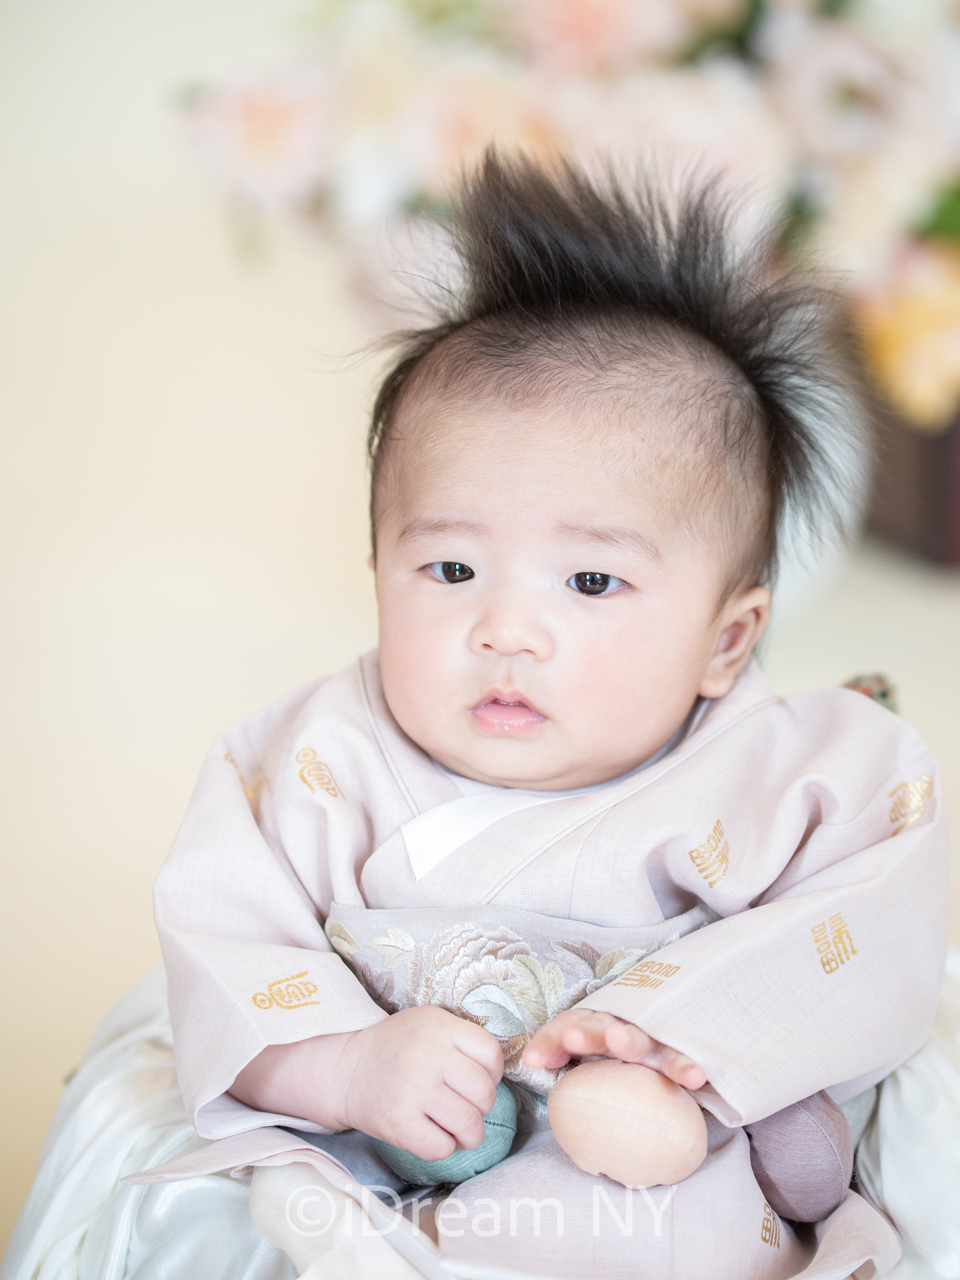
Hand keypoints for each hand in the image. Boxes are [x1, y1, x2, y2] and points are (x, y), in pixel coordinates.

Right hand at [335, 1006, 503, 1159]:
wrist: (346, 1071)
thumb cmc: (398, 1049)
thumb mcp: (430, 1024)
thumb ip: (463, 1039)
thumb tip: (501, 1071)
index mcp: (439, 1026)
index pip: (492, 1054)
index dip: (493, 1074)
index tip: (478, 1079)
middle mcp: (428, 1055)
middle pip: (484, 1093)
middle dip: (482, 1106)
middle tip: (466, 1105)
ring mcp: (413, 1090)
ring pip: (469, 1124)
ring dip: (468, 1133)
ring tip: (455, 1127)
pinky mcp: (399, 1123)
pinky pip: (443, 1148)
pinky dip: (443, 1147)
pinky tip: (431, 1134)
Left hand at [522, 1008, 706, 1088]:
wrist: (676, 1039)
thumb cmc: (621, 1065)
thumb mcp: (594, 1063)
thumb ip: (569, 1069)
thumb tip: (536, 1071)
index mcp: (596, 1028)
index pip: (569, 1025)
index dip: (550, 1038)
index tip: (533, 1060)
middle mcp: (622, 1028)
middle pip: (600, 1026)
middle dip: (585, 1032)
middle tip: (572, 1039)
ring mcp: (650, 1039)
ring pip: (638, 1038)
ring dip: (629, 1040)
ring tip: (619, 1041)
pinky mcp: (676, 1052)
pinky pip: (680, 1058)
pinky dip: (685, 1066)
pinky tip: (695, 1077)